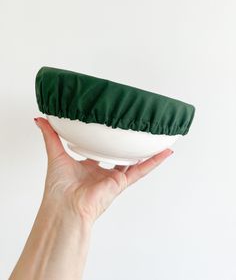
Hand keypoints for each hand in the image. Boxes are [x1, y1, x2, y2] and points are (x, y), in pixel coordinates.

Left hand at [34, 117, 173, 225]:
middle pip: (119, 156)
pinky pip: (141, 171)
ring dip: (145, 152)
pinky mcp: (121, 183)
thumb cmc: (59, 189)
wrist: (65, 207)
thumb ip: (51, 136)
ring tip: (155, 138)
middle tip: (136, 130)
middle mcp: (102, 173)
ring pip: (134, 162)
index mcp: (89, 168)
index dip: (105, 141)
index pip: (100, 151)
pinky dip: (153, 162)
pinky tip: (164, 152)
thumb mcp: (55, 154)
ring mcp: (114, 178)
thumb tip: (40, 119)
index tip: (110, 130)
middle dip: (127, 145)